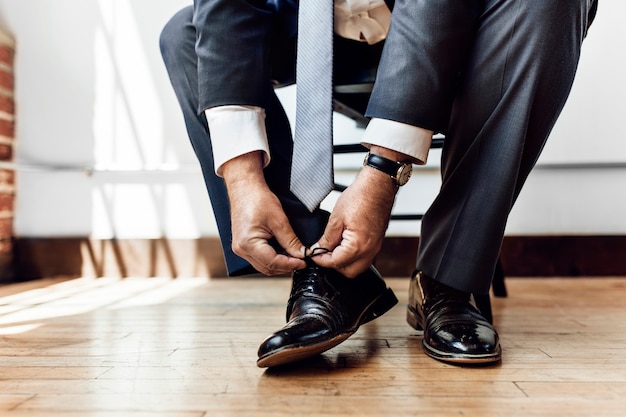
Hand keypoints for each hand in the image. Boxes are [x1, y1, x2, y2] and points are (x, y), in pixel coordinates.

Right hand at [223, 152, 306, 274]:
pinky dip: (271, 258)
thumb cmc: (257, 199)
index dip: (290, 265)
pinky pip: (258, 258)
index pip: (273, 263)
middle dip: (285, 266)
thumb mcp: (279, 220)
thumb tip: (301, 254)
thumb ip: (290, 241)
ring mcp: (240, 248)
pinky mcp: (242, 245)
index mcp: (248, 244)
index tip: (303, 262)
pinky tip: (282, 252)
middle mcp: (241, 249)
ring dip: (278, 263)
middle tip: (301, 261)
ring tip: (293, 257)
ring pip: (262, 265)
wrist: (245, 187)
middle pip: (267, 268)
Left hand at [312, 165, 397, 277]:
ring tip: (332, 248)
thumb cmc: (361, 197)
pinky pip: (364, 258)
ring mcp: (375, 247)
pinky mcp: (376, 243)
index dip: (321, 260)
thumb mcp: (336, 218)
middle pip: (349, 272)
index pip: (335, 263)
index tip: (313, 255)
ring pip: (358, 267)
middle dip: (334, 265)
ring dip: (344, 262)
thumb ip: (327, 238)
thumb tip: (318, 249)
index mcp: (358, 246)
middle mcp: (369, 250)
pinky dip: (353, 256)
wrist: (378, 186)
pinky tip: (344, 244)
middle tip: (322, 254)